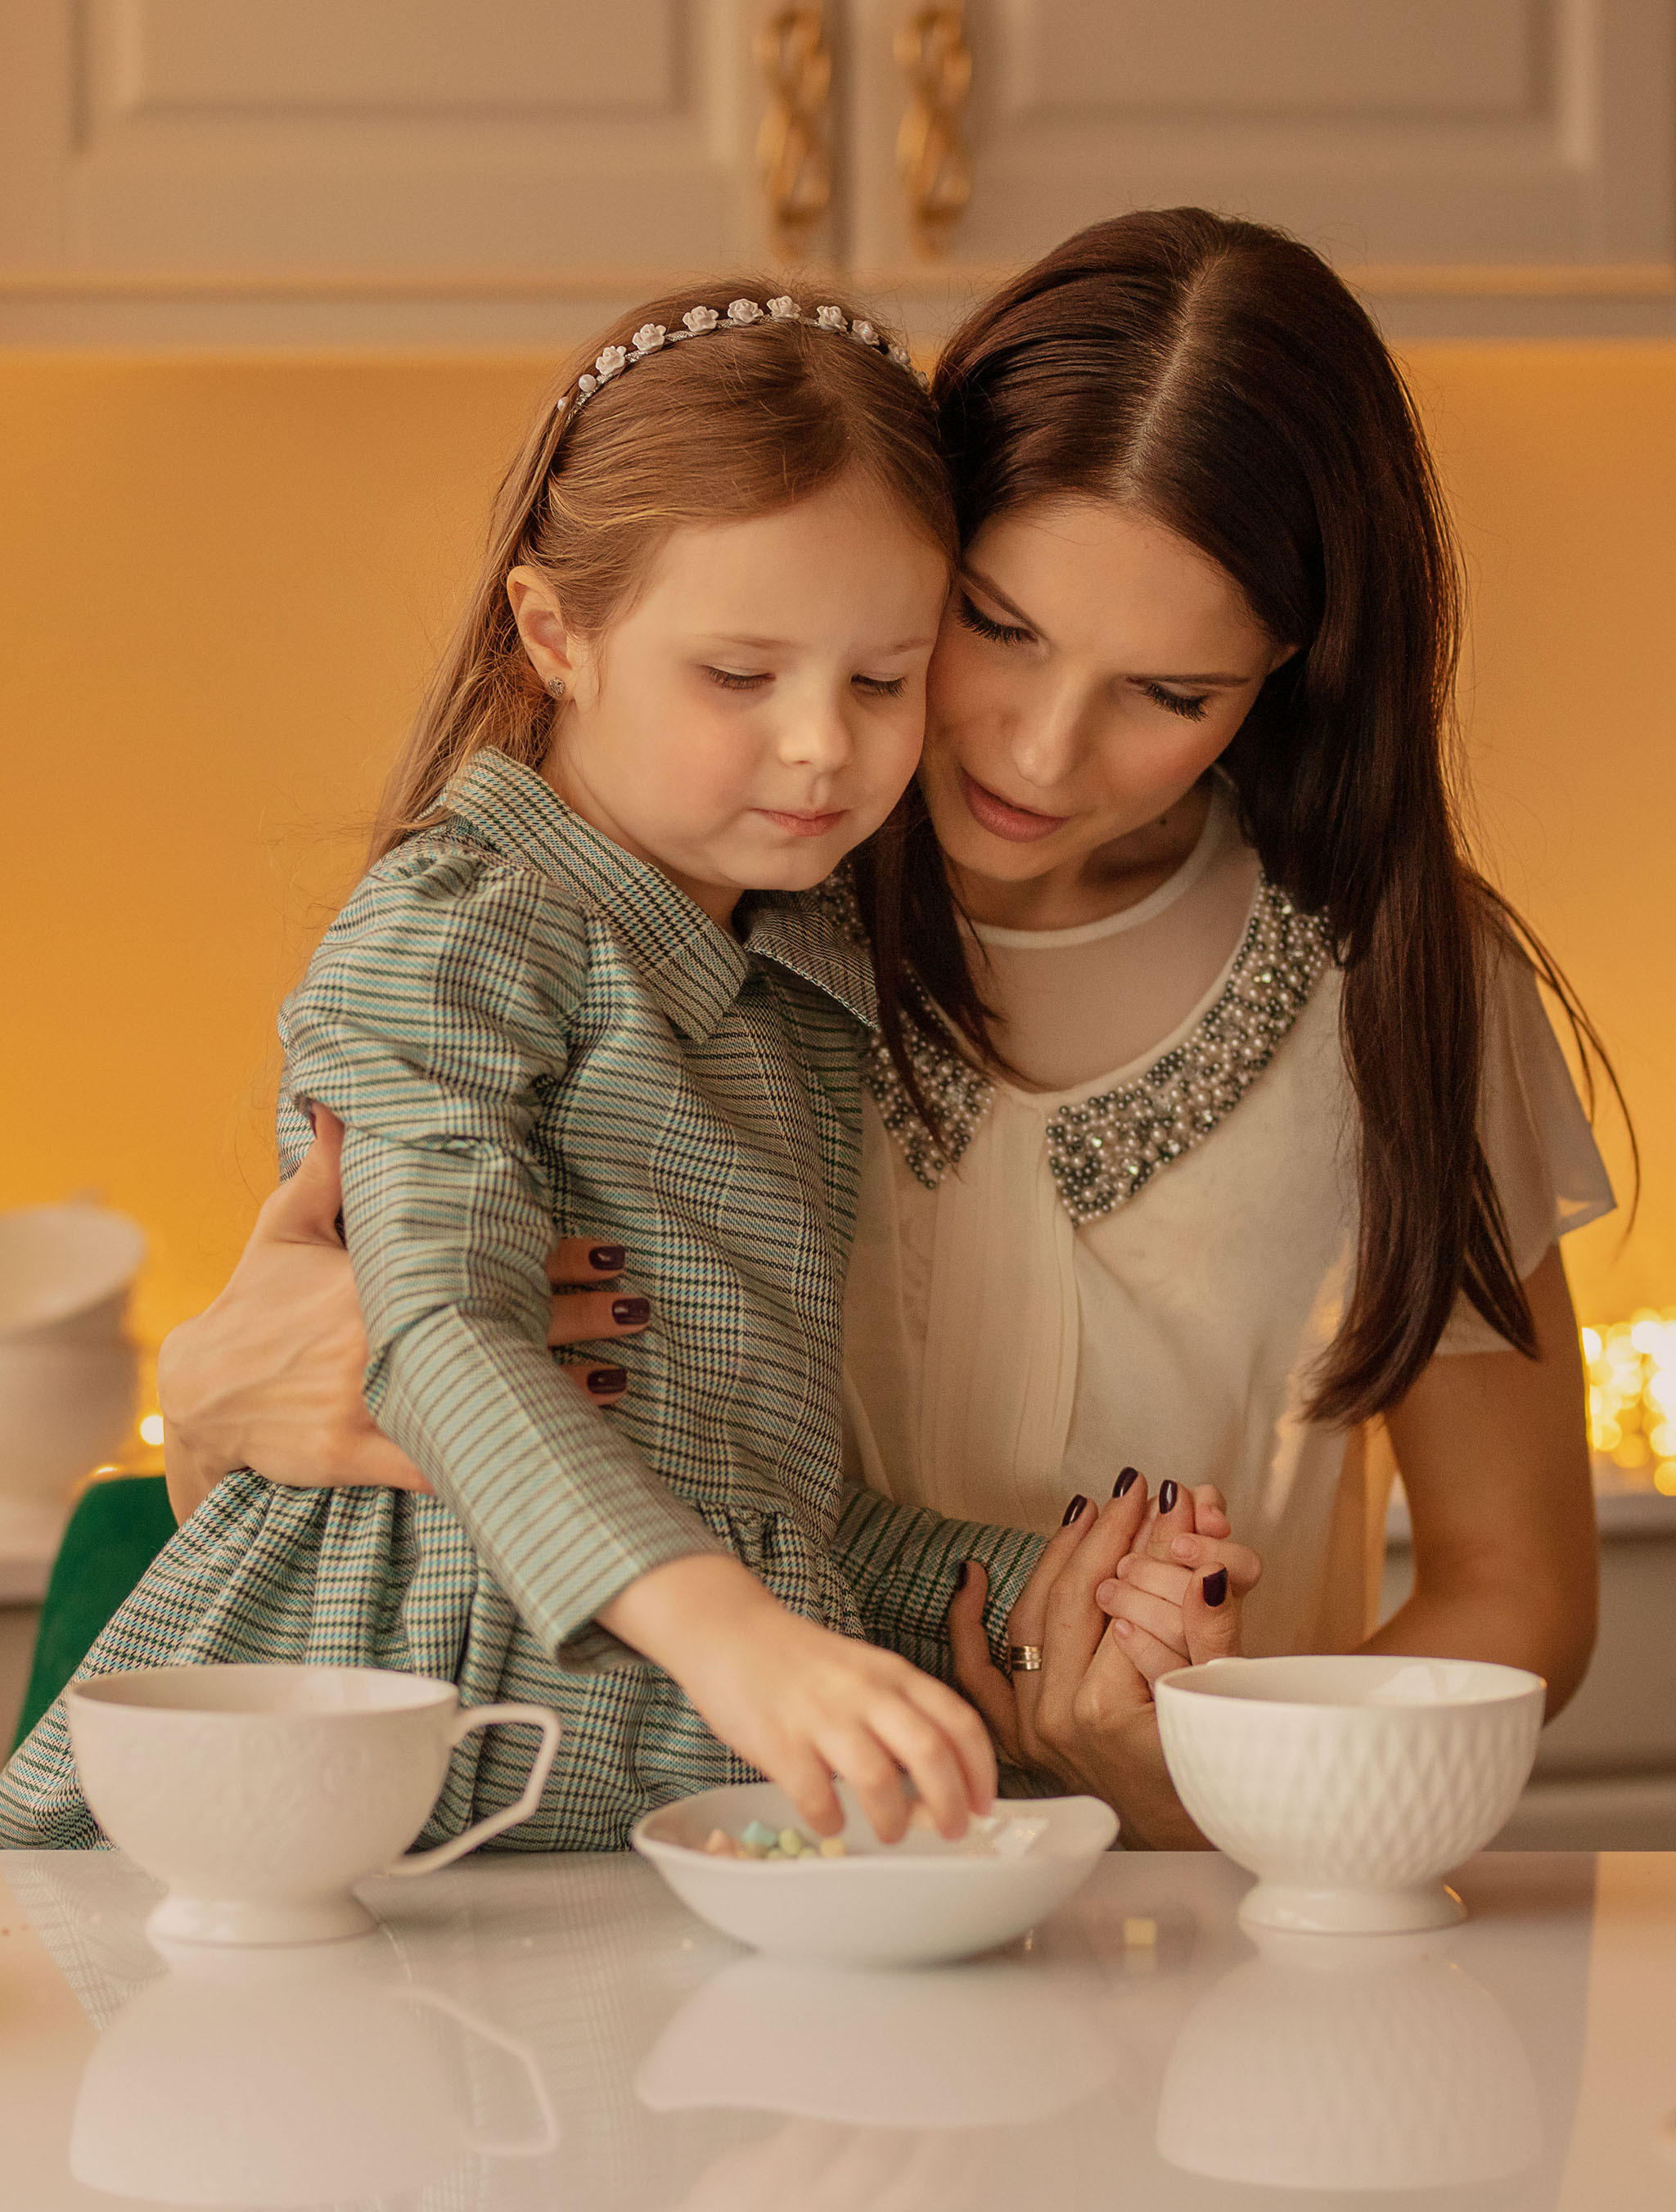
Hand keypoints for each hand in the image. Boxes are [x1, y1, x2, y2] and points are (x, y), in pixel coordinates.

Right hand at [157, 1105, 646, 1519]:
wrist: (200, 1397)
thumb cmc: (253, 1303)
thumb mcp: (283, 1227)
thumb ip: (325, 1168)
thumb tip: (341, 1098)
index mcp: (368, 1277)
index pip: (480, 1260)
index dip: (552, 1257)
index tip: (610, 1253)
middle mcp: (372, 1337)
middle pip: (494, 1323)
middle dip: (574, 1316)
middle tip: (638, 1307)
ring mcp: (365, 1400)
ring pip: (475, 1394)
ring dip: (553, 1390)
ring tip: (619, 1378)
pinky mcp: (358, 1455)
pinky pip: (436, 1464)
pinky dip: (490, 1461)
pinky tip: (546, 1454)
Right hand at [602, 1555, 996, 1842]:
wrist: (730, 1632)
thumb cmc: (803, 1664)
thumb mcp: (863, 1675)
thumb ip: (898, 1717)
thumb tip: (935, 1788)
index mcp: (893, 1674)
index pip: (958, 1721)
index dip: (980, 1769)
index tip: (984, 1804)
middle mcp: (865, 1691)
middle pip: (929, 1751)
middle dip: (950, 1802)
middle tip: (952, 1830)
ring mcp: (821, 1715)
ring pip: (878, 1778)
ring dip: (894, 1818)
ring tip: (892, 1832)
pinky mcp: (779, 1741)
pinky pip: (816, 1796)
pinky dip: (831, 1819)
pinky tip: (831, 1819)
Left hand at [946, 1474, 1248, 1849]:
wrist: (1186, 1836)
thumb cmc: (1214, 1776)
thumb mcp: (1223, 1699)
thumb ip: (1214, 1629)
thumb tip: (1209, 1566)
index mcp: (1104, 1710)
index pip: (1130, 1599)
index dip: (1161, 1543)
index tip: (1182, 1500)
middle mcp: (1055, 1716)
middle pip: (1078, 1596)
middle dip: (1114, 1533)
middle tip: (1140, 1490)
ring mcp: (1029, 1725)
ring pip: (1033, 1614)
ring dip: (1061, 1554)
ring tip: (1093, 1510)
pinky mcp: (1016, 1732)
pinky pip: (979, 1667)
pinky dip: (968, 1617)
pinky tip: (973, 1572)